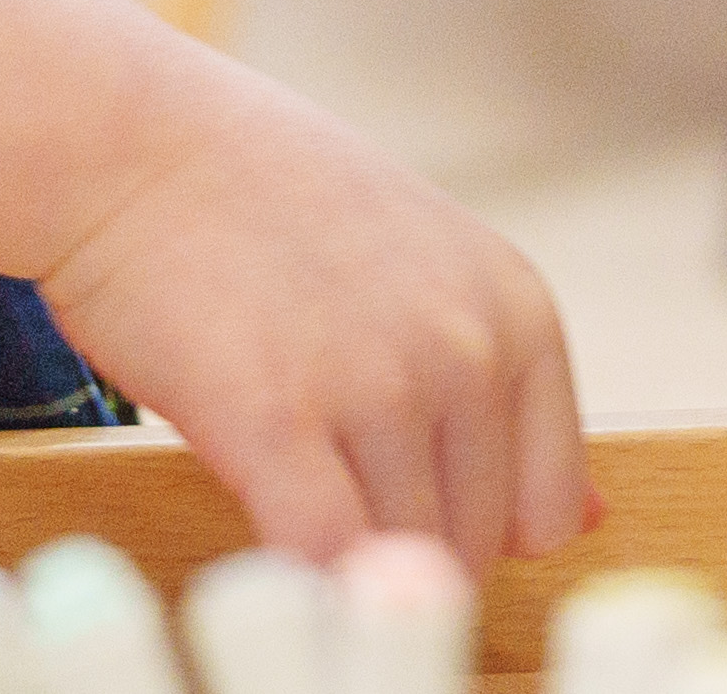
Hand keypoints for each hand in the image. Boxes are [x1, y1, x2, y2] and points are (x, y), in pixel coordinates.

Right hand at [29, 35, 591, 562]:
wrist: (132, 143)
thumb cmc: (268, 204)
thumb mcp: (428, 266)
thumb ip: (502, 388)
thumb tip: (595, 516)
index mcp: (518, 309)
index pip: (550, 505)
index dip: (478, 534)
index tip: (408, 510)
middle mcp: (468, 345)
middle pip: (472, 544)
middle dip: (404, 549)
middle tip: (327, 497)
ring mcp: (378, 381)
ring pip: (398, 562)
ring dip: (342, 566)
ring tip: (284, 501)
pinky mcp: (276, 415)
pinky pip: (321, 557)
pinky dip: (298, 584)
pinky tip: (260, 547)